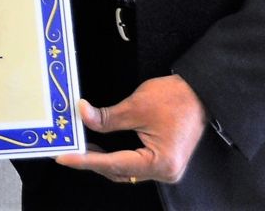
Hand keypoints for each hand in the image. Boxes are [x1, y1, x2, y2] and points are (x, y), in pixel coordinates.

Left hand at [54, 76, 206, 183]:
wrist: (200, 92)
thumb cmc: (175, 98)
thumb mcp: (135, 106)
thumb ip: (106, 118)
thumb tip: (82, 114)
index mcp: (161, 162)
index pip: (114, 163)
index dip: (86, 160)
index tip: (64, 157)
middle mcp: (165, 172)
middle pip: (119, 171)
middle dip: (92, 161)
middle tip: (67, 149)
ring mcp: (165, 169)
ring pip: (125, 170)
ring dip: (102, 160)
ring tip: (78, 148)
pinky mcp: (162, 161)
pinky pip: (133, 164)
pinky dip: (115, 157)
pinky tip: (98, 148)